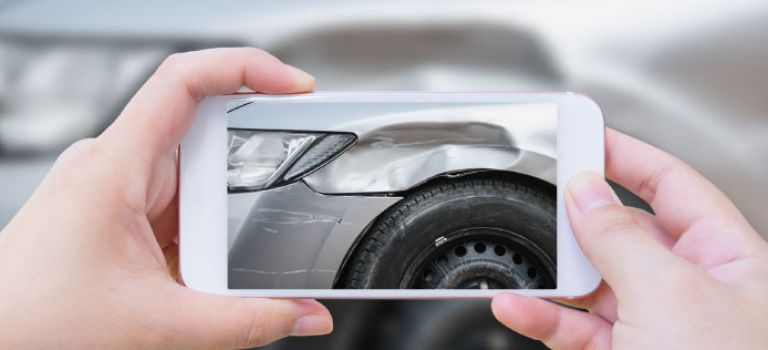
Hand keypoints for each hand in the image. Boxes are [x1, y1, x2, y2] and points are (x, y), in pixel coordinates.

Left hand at [0, 48, 332, 348]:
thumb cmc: (34, 322)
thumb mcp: (157, 324)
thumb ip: (244, 323)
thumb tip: (304, 314)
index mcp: (114, 167)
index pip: (184, 81)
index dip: (246, 67)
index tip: (294, 85)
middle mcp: (114, 165)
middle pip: (201, 127)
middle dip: (248, 158)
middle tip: (284, 182)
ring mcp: (117, 187)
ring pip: (193, 170)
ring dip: (222, 205)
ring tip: (218, 253)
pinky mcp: (122, 211)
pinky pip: (179, 200)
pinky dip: (203, 227)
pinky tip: (199, 264)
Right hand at [492, 129, 767, 348]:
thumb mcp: (669, 294)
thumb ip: (619, 237)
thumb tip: (585, 191)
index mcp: (728, 257)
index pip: (672, 186)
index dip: (628, 156)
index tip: (585, 135)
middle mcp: (693, 288)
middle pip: (624, 232)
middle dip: (580, 220)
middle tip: (542, 196)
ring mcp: (656, 325)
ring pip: (593, 284)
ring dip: (553, 275)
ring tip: (521, 260)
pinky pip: (575, 328)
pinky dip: (542, 318)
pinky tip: (517, 307)